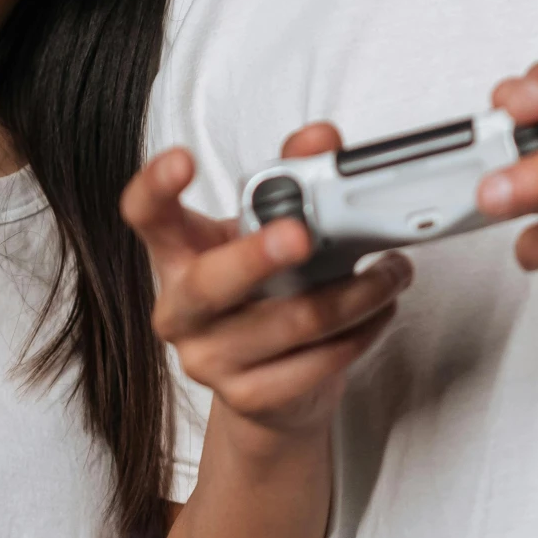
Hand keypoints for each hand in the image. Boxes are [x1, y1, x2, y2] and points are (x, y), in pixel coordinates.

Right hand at [122, 129, 408, 438]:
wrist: (272, 388)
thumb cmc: (267, 292)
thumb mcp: (271, 230)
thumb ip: (293, 178)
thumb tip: (320, 138)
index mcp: (178, 253)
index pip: (146, 214)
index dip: (155, 187)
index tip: (182, 159)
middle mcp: (181, 309)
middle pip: (210, 283)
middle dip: (258, 257)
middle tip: (302, 234)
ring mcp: (209, 359)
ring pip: (287, 324)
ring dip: (353, 295)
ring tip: (391, 273)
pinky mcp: (248, 398)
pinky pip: (314, 364)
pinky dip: (360, 333)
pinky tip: (379, 313)